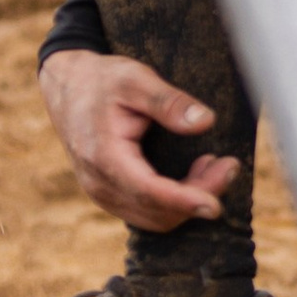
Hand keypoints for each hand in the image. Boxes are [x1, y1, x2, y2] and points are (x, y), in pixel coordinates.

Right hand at [40, 49, 241, 231]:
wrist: (67, 87)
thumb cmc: (102, 80)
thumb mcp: (135, 79)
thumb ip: (169, 101)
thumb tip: (206, 122)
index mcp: (104, 155)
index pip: (149, 192)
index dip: (185, 201)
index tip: (216, 204)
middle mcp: (99, 183)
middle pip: (157, 211)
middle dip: (198, 196)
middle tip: (229, 165)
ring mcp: (102, 193)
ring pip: (154, 218)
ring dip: (189, 201)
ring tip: (214, 165)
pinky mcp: (109, 195)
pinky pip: (147, 213)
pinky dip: (175, 202)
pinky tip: (195, 176)